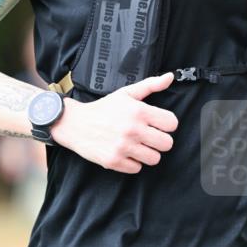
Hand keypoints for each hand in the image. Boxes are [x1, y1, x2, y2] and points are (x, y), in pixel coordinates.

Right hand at [50, 72, 177, 172]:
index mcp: (139, 111)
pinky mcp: (114, 161)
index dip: (166, 125)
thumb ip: (150, 85)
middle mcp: (132, 129)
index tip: (158, 125)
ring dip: (147, 153)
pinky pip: (137, 168)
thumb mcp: (126, 93)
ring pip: (154, 159)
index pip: (171, 124)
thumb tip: (169, 77)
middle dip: (160, 141)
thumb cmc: (103, 109)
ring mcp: (123, 147)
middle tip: (148, 138)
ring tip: (137, 146)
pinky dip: (132, 163)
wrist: (75, 124)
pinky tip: (125, 153)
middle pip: (167, 144)